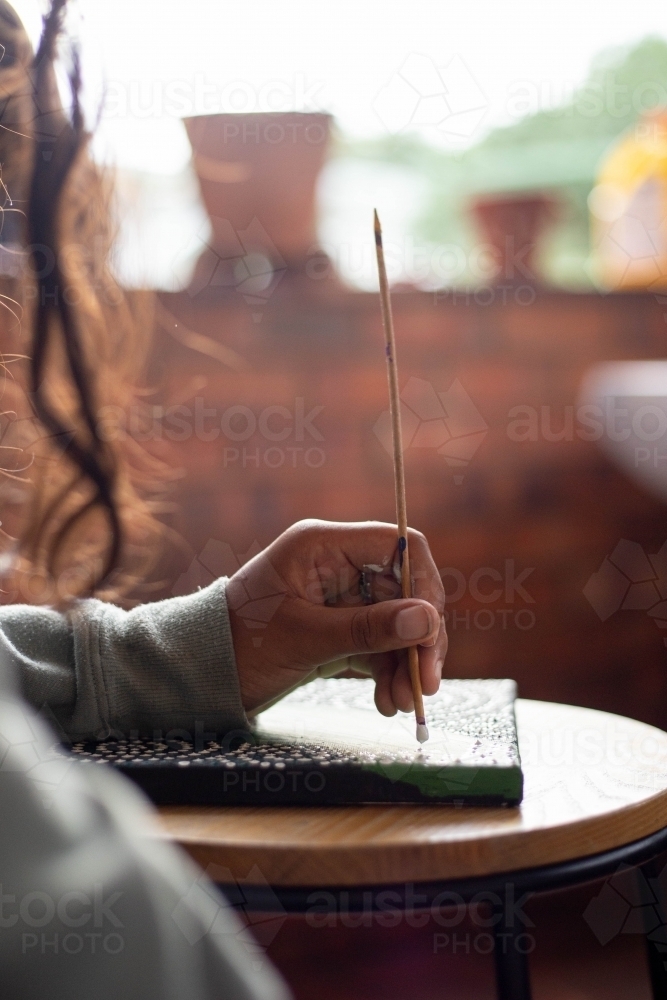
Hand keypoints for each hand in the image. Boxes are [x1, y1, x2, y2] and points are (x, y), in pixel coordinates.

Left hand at [226, 519, 446, 715]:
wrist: (202, 675)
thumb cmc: (240, 644)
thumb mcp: (304, 638)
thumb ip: (368, 629)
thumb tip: (428, 619)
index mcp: (322, 545)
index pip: (397, 545)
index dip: (423, 584)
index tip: (430, 630)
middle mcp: (337, 564)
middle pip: (404, 590)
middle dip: (417, 638)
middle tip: (425, 683)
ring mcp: (340, 597)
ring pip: (397, 622)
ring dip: (405, 663)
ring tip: (400, 703)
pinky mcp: (340, 628)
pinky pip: (380, 644)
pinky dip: (388, 671)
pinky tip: (385, 701)